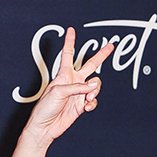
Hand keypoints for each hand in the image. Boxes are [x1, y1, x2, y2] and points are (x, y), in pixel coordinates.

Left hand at [24, 27, 113, 147]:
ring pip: (96, 85)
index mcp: (63, 75)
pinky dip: (92, 103)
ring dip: (94, 91)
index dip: (70, 42)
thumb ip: (78, 87)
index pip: (68, 54)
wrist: (45, 127)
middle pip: (91, 65)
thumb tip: (92, 86)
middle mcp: (73, 82)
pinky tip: (86, 107)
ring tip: (87, 98)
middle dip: (101, 55)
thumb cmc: (45, 108)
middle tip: (111, 46)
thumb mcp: (59, 92)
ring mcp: (79, 93)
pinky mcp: (82, 105)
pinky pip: (94, 100)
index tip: (71, 30)